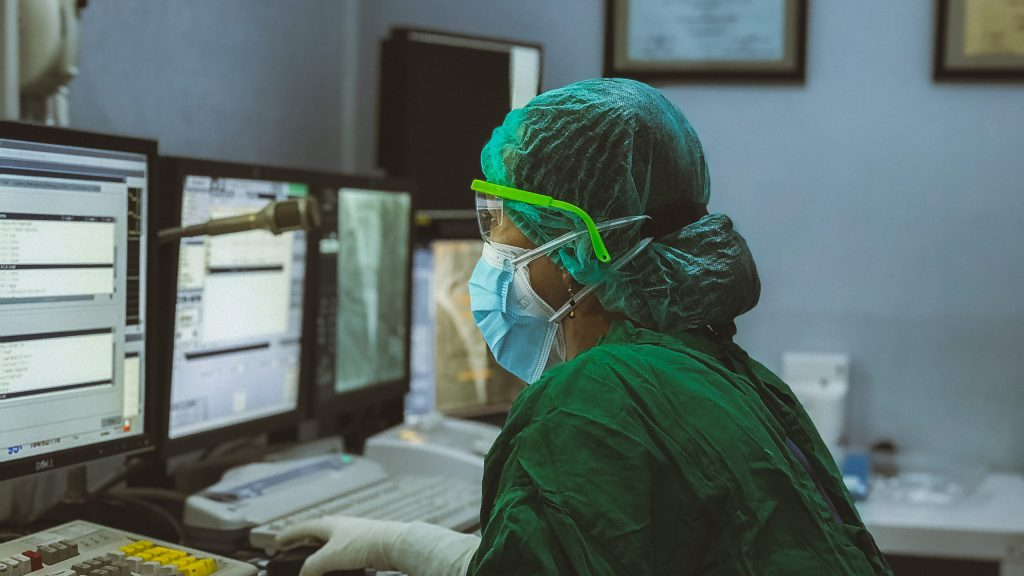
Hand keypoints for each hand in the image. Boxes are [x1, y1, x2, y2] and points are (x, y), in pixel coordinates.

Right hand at [276, 516, 404, 575]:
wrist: (393, 544)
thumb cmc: (363, 543)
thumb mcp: (330, 557)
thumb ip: (312, 566)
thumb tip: (304, 575)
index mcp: (328, 524)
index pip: (302, 528)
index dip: (288, 535)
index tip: (277, 541)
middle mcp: (339, 527)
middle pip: (316, 534)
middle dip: (303, 543)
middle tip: (292, 550)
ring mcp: (352, 536)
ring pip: (329, 544)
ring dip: (318, 553)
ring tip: (312, 563)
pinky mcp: (362, 546)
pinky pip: (341, 553)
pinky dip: (333, 560)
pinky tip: (334, 568)